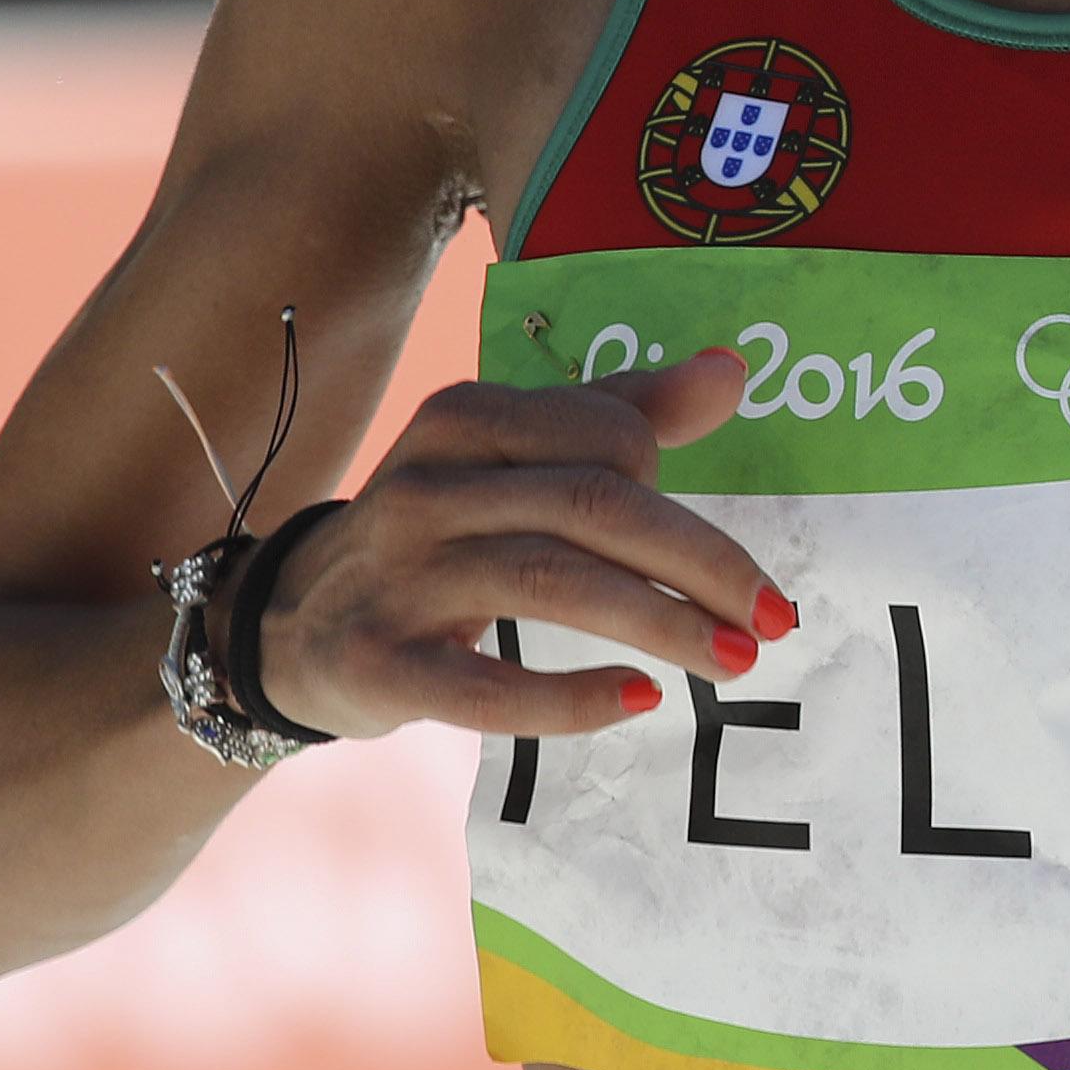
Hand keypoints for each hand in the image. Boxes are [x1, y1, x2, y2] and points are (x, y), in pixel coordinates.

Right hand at [251, 347, 791, 740]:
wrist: (294, 621)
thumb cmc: (439, 532)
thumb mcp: (512, 459)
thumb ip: (619, 414)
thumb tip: (730, 370)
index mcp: (466, 418)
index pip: (608, 438)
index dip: (678, 495)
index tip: (717, 559)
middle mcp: (427, 484)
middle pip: (594, 507)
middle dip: (700, 562)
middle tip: (775, 617)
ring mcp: (398, 574)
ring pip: (552, 584)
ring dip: (660, 624)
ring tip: (735, 658)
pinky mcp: (380, 663)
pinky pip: (485, 687)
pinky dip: (567, 697)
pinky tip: (638, 699)